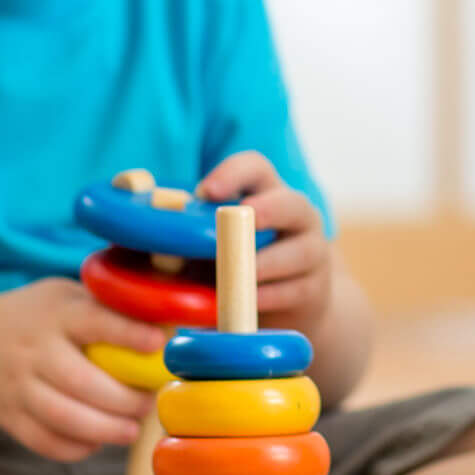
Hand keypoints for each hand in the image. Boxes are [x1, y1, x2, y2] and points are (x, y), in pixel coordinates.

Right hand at [0, 278, 164, 460]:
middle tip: (149, 404)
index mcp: (57, 313)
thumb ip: (109, 309)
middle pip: (80, 381)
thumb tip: (172, 325)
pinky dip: (75, 448)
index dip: (128, 333)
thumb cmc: (42, 317)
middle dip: (122, 399)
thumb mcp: (69, 297)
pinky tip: (98, 441)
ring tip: (131, 431)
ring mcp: (15, 385)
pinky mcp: (6, 415)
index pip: (94, 321)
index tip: (158, 344)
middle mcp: (32, 349)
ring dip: (104, 430)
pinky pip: (42, 441)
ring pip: (61, 417)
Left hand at [199, 151, 333, 332]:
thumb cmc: (237, 266)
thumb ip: (190, 244)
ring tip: (240, 273)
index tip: (207, 192)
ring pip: (300, 250)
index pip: (255, 168)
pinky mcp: (316, 287)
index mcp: (266, 194)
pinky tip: (251, 301)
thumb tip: (158, 249)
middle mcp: (297, 215)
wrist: (286, 306)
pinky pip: (297, 289)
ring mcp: (313, 250)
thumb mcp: (212, 249)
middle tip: (243, 219)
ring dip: (265, 263)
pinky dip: (271, 296)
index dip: (233, 174)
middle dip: (267, 210)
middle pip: (291, 203)